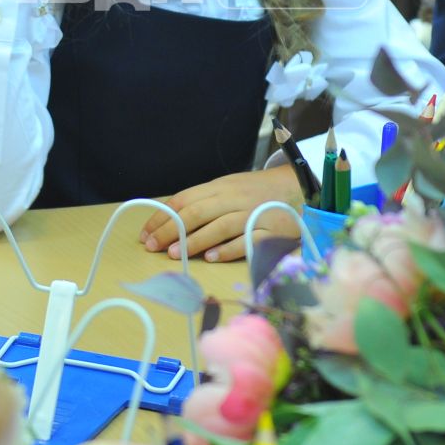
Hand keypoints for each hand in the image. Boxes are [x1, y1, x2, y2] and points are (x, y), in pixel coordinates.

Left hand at [138, 168, 301, 262]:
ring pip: (219, 226)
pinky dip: (227, 249)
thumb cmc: (258, 193)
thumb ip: (205, 202)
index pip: (184, 199)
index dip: (162, 216)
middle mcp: (234, 198)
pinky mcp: (271, 230)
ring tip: (173, 254)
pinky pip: (246, 240)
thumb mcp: (229, 189)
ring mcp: (253, 213)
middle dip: (170, 229)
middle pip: (197, 212)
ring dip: (194, 241)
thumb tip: (171, 220)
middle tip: (151, 247)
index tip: (145, 233)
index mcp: (220, 186)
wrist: (299, 187)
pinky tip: (211, 258)